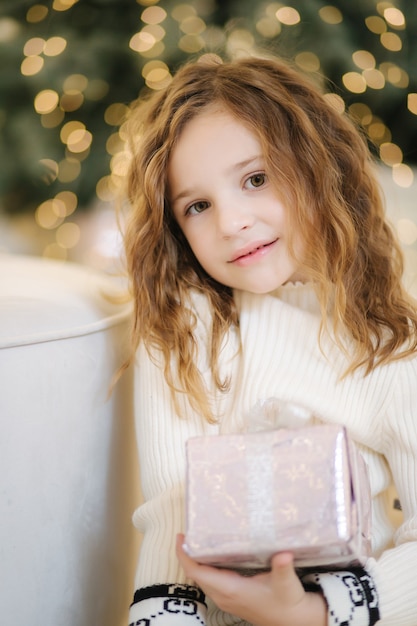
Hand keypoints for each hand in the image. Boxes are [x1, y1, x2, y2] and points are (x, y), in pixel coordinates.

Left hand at [176, 534, 326, 625]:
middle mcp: (223, 595)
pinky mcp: (230, 596)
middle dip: (187, 553)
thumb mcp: (287, 584)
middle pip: (195, 573)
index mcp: (231, 589)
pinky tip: (211, 552)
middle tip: (188, 530)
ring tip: (196, 537)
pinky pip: (210, 580)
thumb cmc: (288, 602)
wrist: (293, 621)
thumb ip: (283, 568)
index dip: (185, 555)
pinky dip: (205, 566)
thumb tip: (283, 555)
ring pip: (202, 577)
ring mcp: (225, 597)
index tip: (180, 537)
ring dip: (196, 559)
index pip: (197, 572)